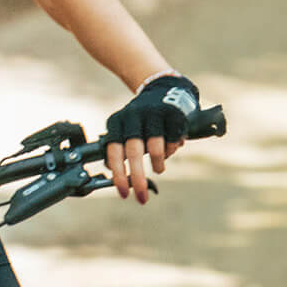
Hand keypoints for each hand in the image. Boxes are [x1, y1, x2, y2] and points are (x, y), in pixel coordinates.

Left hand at [103, 74, 198, 203]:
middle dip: (138, 179)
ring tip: (158, 168)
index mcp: (117, 121)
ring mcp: (153, 113)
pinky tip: (171, 146)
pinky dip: (171, 150)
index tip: (123, 194)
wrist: (165, 88)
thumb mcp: (126, 129)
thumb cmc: (143, 119)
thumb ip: (122, 150)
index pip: (114, 150)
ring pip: (155, 149)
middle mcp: (133, 115)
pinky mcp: (173, 114)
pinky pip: (172, 143)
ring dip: (157, 165)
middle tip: (142, 198)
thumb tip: (119, 178)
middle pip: (134, 153)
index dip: (118, 174)